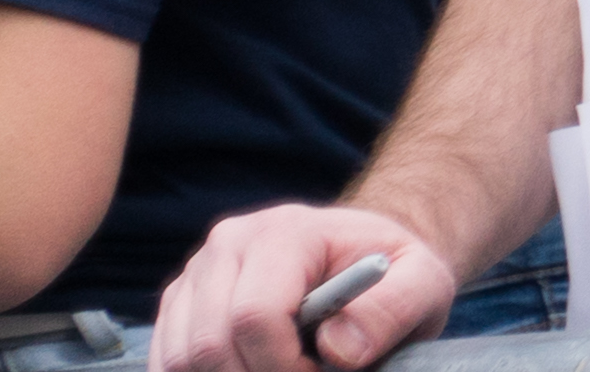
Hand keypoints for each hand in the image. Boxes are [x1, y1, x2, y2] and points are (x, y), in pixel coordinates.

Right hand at [160, 201, 458, 371]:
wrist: (360, 262)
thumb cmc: (391, 274)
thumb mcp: (423, 283)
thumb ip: (393, 310)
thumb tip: (337, 349)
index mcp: (284, 231)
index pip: (255, 315)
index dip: (282, 366)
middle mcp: (227, 244)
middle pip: (209, 345)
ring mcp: (194, 275)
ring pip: (179, 360)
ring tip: (282, 367)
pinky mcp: (179, 306)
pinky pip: (167, 363)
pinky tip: (250, 367)